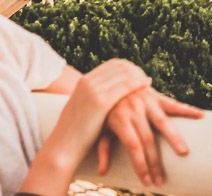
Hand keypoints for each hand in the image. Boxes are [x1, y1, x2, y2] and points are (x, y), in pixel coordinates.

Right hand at [24, 60, 153, 194]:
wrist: (62, 148)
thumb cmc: (76, 132)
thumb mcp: (84, 107)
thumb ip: (96, 95)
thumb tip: (113, 91)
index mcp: (83, 81)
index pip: (114, 64)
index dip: (130, 68)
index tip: (140, 77)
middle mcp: (88, 81)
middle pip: (121, 66)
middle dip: (137, 71)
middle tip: (147, 81)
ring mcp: (93, 90)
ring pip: (125, 74)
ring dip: (139, 78)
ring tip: (148, 86)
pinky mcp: (100, 102)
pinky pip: (125, 86)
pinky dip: (137, 85)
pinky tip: (145, 90)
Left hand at [97, 89, 204, 189]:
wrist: (111, 78)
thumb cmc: (105, 109)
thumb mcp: (100, 127)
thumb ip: (103, 148)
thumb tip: (103, 171)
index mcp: (120, 119)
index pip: (133, 147)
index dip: (140, 165)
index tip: (147, 182)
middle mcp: (135, 110)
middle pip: (148, 140)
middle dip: (155, 163)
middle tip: (162, 180)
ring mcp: (147, 102)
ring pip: (163, 122)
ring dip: (175, 139)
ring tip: (184, 152)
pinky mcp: (156, 96)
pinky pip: (173, 104)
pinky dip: (188, 110)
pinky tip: (201, 116)